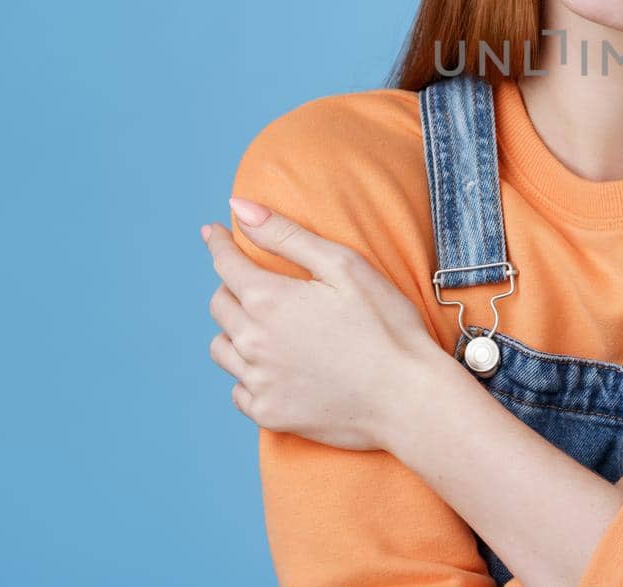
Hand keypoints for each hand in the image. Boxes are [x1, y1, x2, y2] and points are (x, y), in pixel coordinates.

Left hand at [202, 197, 442, 450]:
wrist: (408, 398)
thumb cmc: (386, 326)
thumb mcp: (344, 266)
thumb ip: (286, 235)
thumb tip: (238, 208)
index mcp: (269, 300)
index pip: (225, 264)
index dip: (219, 243)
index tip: (214, 232)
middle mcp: (253, 341)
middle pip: (219, 304)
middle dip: (231, 286)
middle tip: (254, 281)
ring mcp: (258, 381)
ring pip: (222, 348)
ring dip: (234, 331)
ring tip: (262, 327)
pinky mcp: (269, 414)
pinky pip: (238, 389)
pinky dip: (249, 374)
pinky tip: (274, 368)